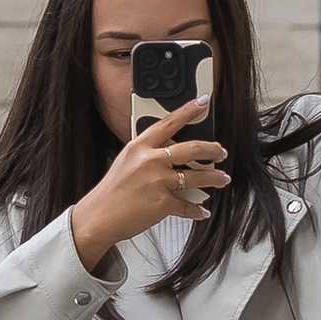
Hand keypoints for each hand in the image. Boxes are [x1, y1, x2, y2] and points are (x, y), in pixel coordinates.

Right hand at [71, 109, 229, 268]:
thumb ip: (148, 153)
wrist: (98, 216)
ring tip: (222, 178)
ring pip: (197, 176)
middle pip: (191, 148)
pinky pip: (187, 205)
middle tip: (220, 152)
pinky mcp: (162, 203)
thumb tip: (173, 152)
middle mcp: (150, 160)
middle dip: (212, 150)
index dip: (188, 110)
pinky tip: (201, 210)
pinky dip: (196, 209)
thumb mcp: (126, 161)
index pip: (169, 122)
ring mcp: (157, 181)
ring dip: (214, 178)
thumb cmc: (112, 191)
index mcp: (139, 146)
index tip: (203, 102)